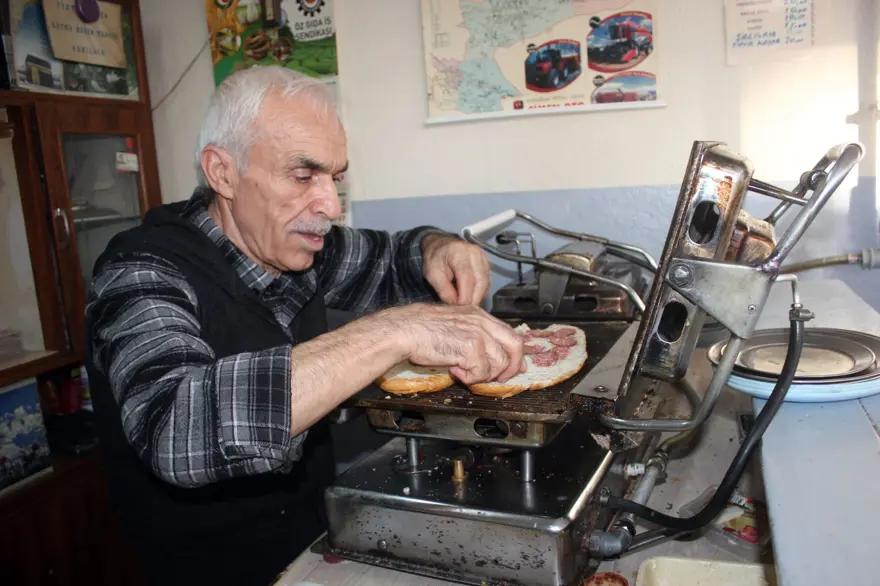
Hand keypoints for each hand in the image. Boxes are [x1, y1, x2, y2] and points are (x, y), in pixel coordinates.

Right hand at [380, 303, 524, 383]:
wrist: (405, 330)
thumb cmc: (420, 329)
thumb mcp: (454, 325)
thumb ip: (473, 336)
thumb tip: (489, 356)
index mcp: (479, 315)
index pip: (509, 333)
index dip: (515, 353)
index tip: (515, 366)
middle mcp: (482, 322)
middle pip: (515, 345)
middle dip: (512, 366)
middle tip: (500, 378)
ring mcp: (478, 334)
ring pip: (500, 363)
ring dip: (484, 374)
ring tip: (465, 372)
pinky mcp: (471, 348)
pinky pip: (481, 372)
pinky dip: (470, 378)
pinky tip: (455, 371)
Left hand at [421, 233, 490, 305]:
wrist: (441, 245)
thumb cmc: (435, 258)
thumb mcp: (432, 274)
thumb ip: (443, 289)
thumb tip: (456, 304)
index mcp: (459, 253)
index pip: (467, 278)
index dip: (465, 297)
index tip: (458, 308)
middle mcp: (475, 254)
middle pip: (481, 282)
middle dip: (473, 300)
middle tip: (463, 311)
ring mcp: (483, 259)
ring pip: (486, 284)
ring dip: (477, 297)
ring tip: (465, 304)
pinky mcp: (487, 265)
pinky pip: (487, 283)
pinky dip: (480, 293)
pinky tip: (470, 297)